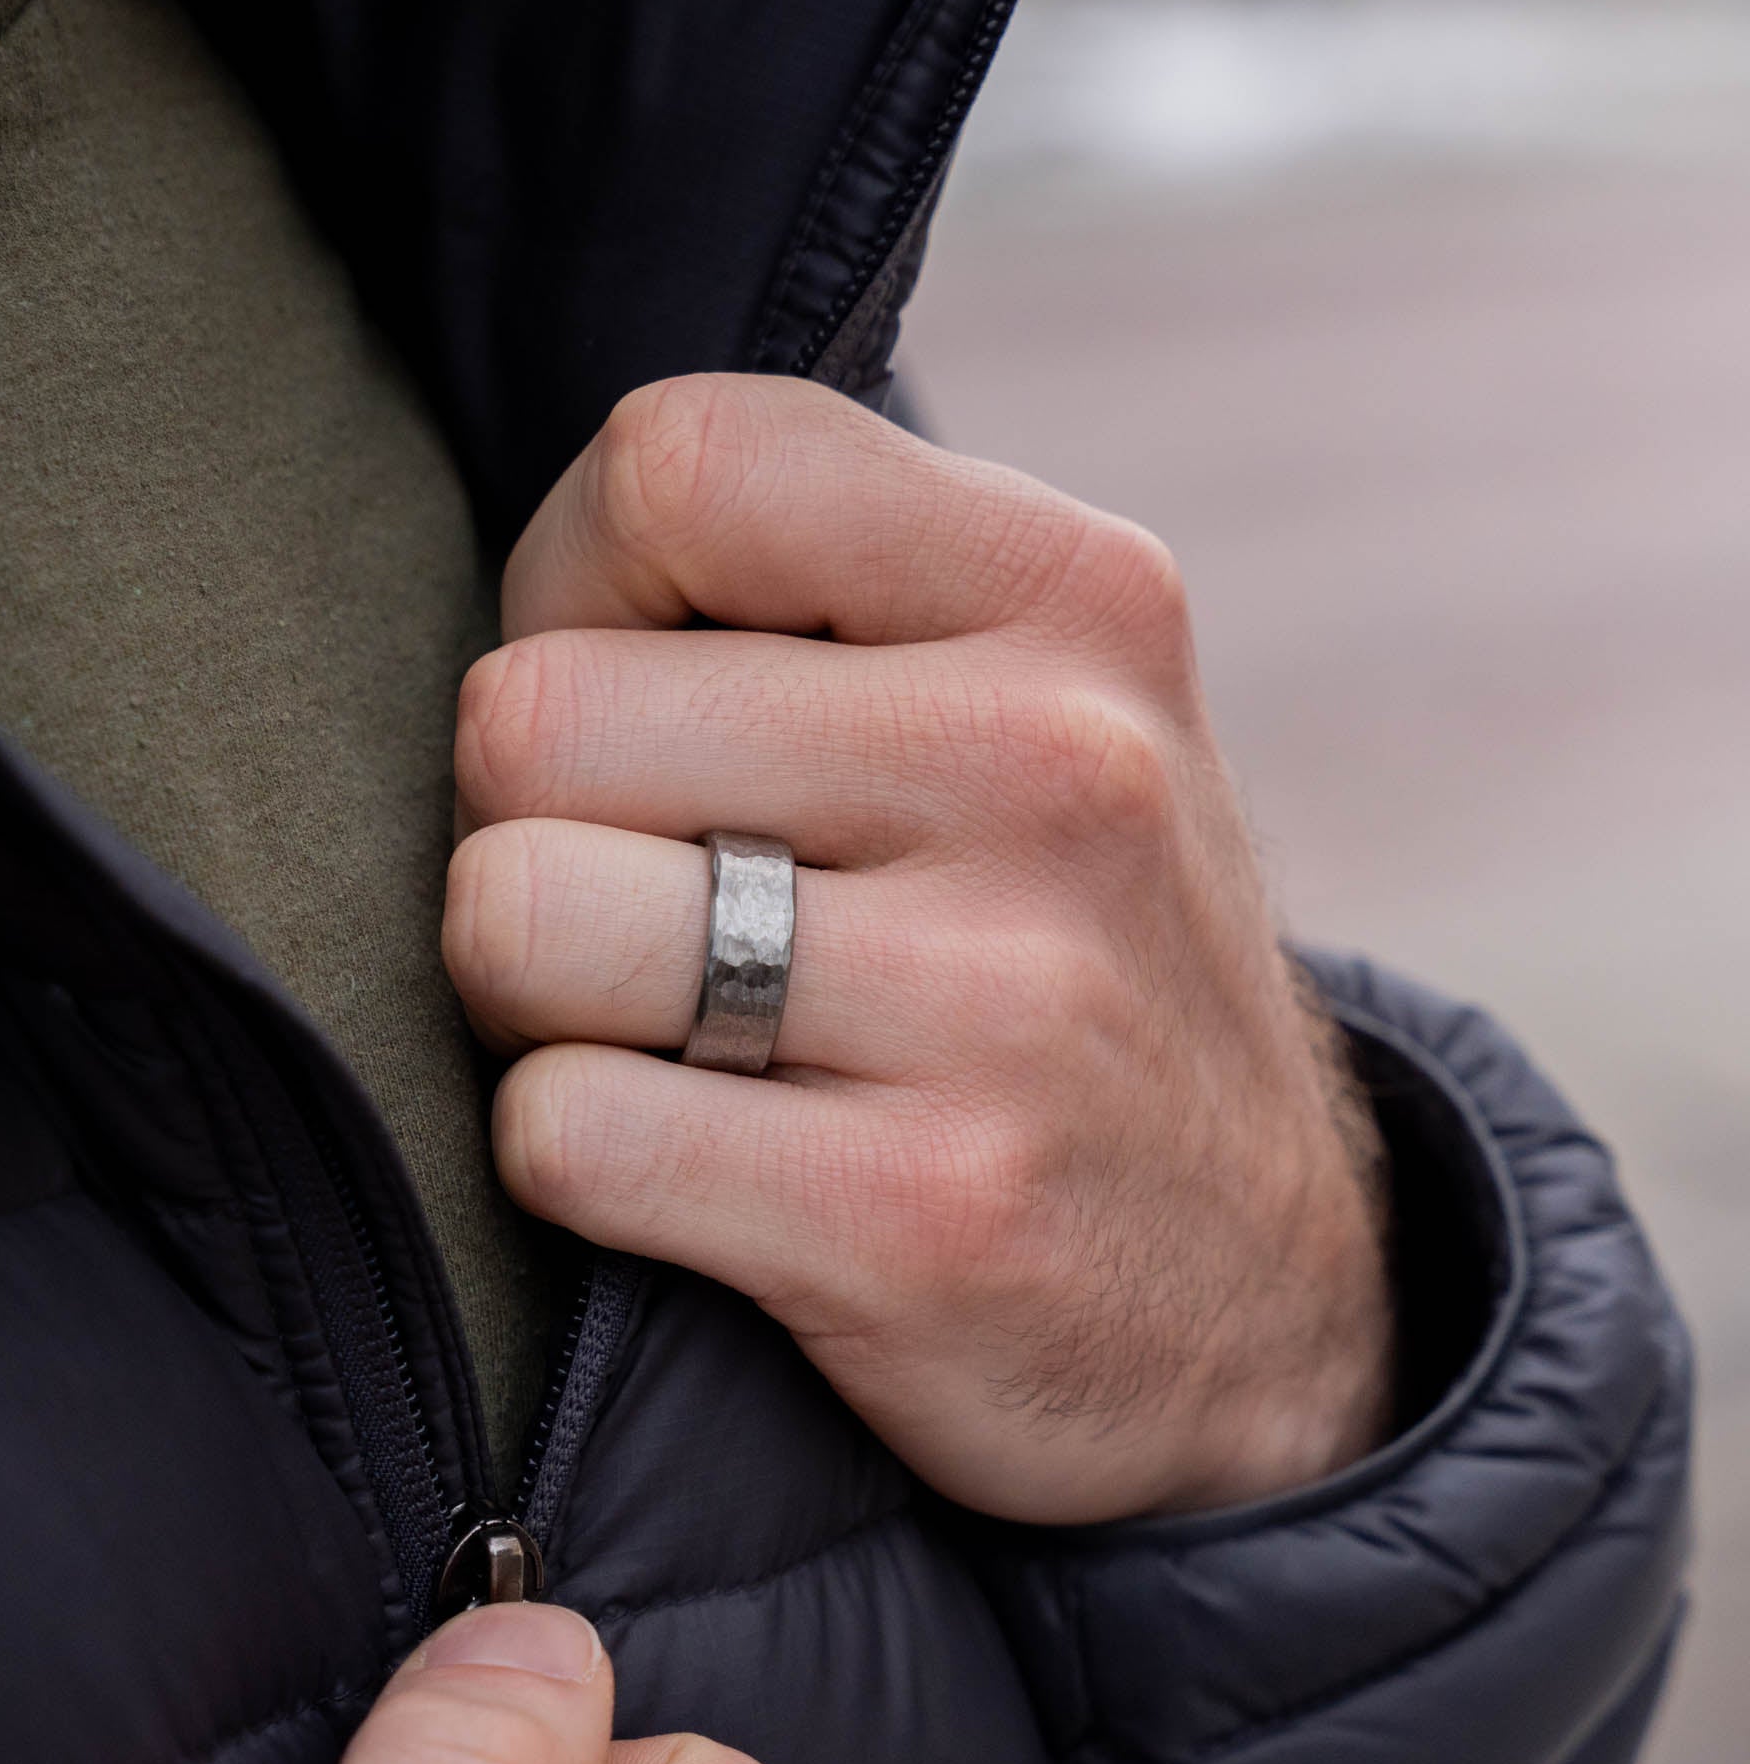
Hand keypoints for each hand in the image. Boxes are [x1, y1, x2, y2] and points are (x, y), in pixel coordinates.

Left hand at [446, 373, 1392, 1522]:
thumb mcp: (1039, 711)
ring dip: (534, 997)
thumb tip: (531, 589)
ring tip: (668, 1028)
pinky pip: (556, 1130)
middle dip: (531, 826)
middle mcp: (1058, 771)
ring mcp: (1001, 1004)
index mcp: (1075, 596)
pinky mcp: (920, 1220)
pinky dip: (574, 1155)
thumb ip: (821, 592)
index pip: (672, 467)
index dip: (576, 594)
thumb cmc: (1062, 963)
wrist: (1252, 1296)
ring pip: (512, 915)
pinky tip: (700, 1165)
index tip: (649, 716)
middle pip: (533, 715)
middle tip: (650, 906)